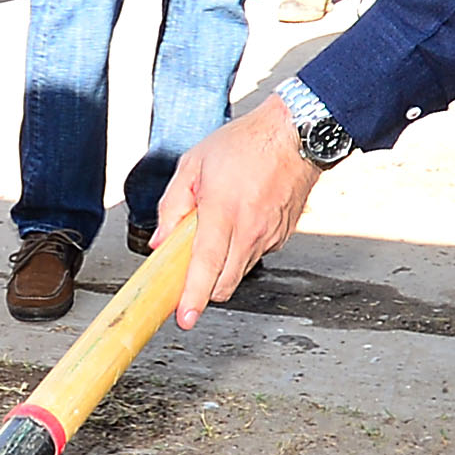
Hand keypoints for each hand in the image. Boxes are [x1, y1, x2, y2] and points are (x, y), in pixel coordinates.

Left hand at [159, 97, 325, 327]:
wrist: (294, 134)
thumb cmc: (243, 144)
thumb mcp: (193, 165)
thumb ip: (172, 206)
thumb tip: (161, 243)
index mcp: (223, 212)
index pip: (206, 267)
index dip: (193, 298)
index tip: (185, 319)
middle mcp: (249, 230)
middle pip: (224, 284)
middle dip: (203, 289)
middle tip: (187, 274)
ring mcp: (269, 236)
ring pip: (240, 271)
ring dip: (222, 266)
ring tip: (216, 229)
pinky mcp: (282, 236)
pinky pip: (255, 255)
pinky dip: (241, 250)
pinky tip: (238, 221)